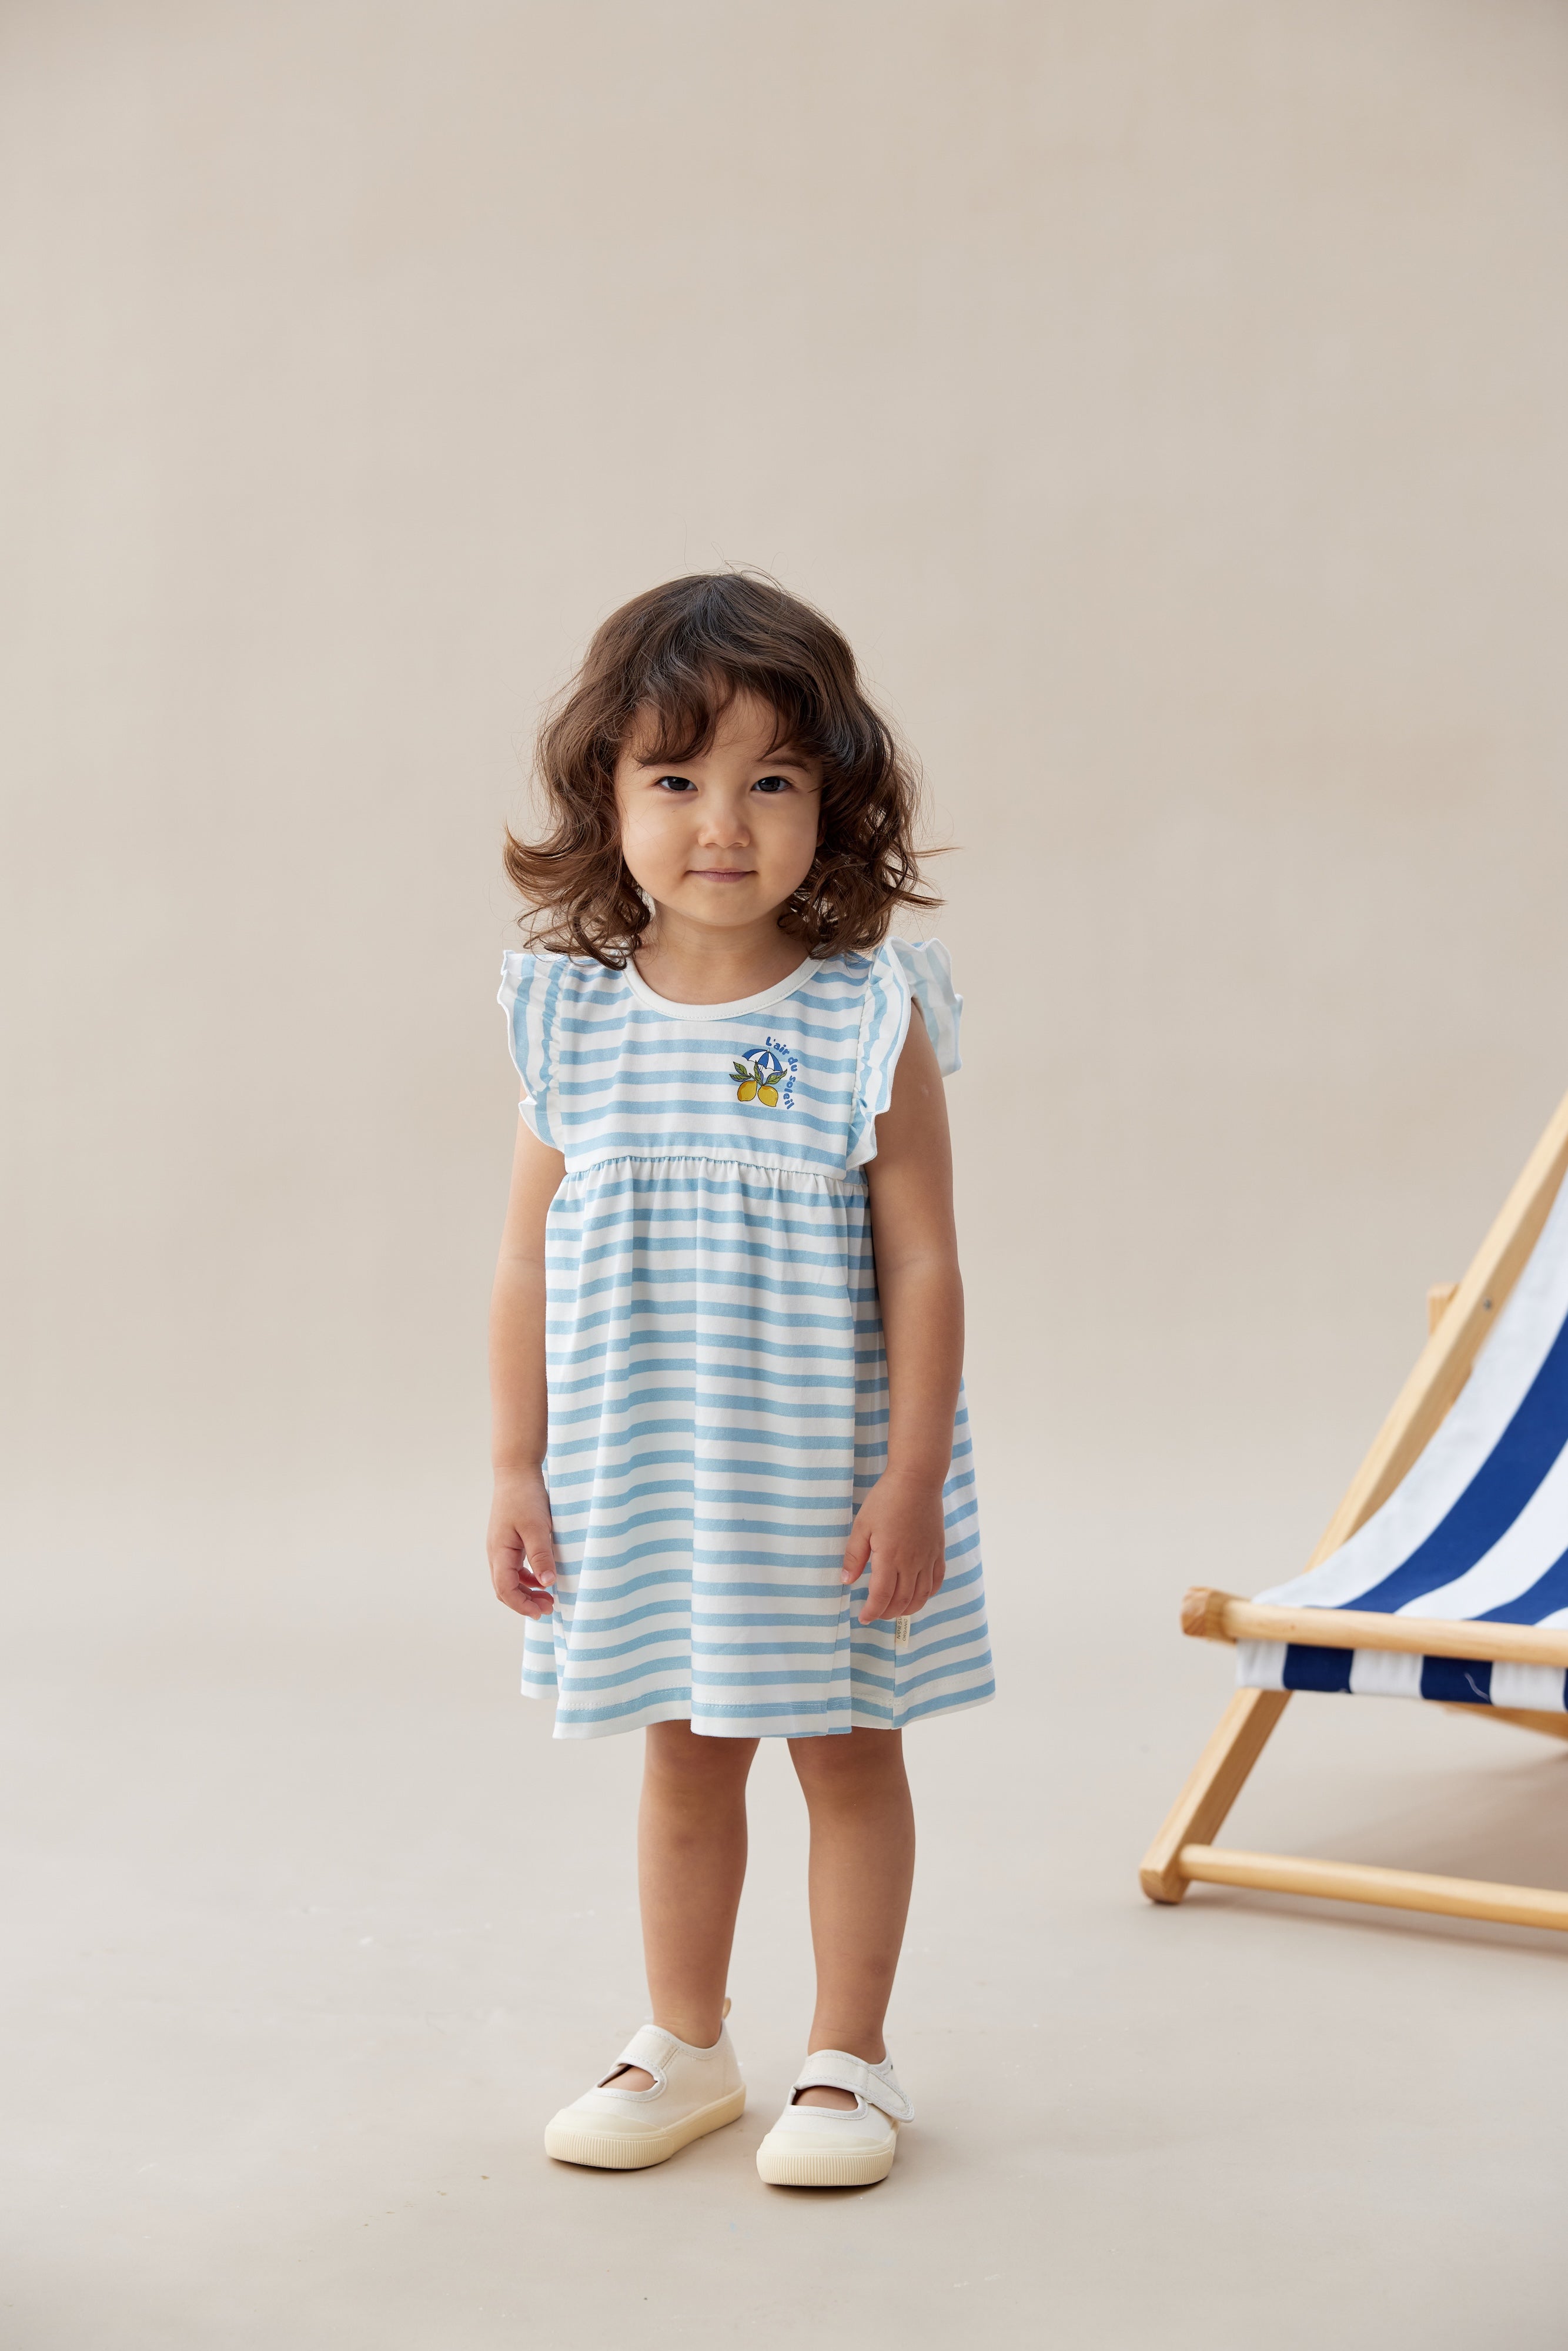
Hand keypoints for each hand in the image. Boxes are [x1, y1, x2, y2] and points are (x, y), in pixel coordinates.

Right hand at [487, 1469, 557, 1618]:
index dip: (521, 1605)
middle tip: (549, 1608)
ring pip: (510, 1580)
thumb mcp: (537, 1527)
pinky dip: (528, 1578)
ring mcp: (501, 1547)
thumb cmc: (525, 1497)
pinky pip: (515, 1568)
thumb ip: (541, 1555)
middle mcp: (496, 1553)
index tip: (541, 1611)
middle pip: (505, 1588)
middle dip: (525, 1602)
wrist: (516, 1472)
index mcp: (499, 1552)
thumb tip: (548, 1583)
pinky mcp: (509, 1541)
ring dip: (527, 1591)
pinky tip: (543, 1579)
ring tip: (548, 1598)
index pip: (505, 1589)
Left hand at [841, 1469, 946, 1626]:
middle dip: (887, 1613)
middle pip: (902, 1601)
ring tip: (894, 1610)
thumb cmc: (886, 1499)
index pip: (882, 1597)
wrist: (917, 1479)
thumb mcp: (862, 1525)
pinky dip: (928, 1594)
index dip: (872, 1611)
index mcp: (890, 1557)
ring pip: (922, 1596)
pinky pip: (937, 1581)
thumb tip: (846, 1580)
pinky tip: (918, 1596)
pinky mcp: (938, 1550)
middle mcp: (912, 1562)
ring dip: (908, 1609)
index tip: (863, 1617)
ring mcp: (928, 1557)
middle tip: (875, 1614)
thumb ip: (854, 1556)